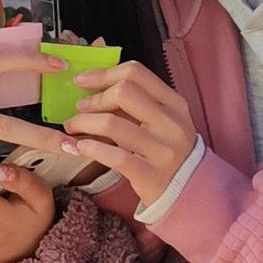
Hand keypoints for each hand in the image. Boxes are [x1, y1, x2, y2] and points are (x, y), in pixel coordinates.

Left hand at [61, 61, 199, 208]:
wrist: (188, 190)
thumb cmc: (167, 149)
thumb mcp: (163, 120)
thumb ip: (137, 101)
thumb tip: (95, 84)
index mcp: (174, 103)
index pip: (136, 73)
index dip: (103, 74)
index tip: (81, 80)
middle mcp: (171, 123)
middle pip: (123, 92)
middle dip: (93, 99)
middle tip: (79, 108)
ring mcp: (163, 150)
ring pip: (113, 124)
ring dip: (84, 123)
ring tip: (73, 127)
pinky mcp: (150, 175)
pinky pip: (114, 156)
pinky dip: (92, 148)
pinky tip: (80, 147)